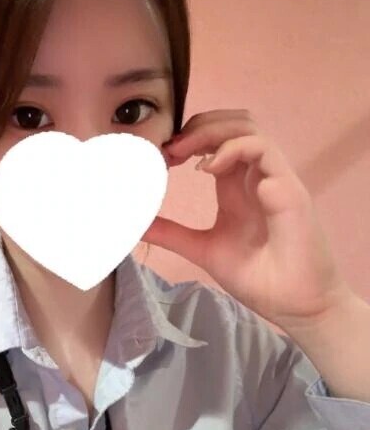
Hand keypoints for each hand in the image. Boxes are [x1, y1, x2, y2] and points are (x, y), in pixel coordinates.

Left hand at [142, 110, 351, 328]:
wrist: (294, 306)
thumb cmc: (258, 278)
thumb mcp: (203, 249)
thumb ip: (172, 234)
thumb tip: (134, 225)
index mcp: (238, 186)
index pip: (216, 142)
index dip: (186, 140)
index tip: (158, 156)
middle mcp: (256, 176)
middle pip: (232, 123)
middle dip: (196, 125)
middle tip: (167, 148)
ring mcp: (274, 179)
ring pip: (247, 127)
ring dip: (210, 130)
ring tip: (182, 151)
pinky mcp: (288, 188)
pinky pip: (263, 149)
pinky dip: (232, 148)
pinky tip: (208, 168)